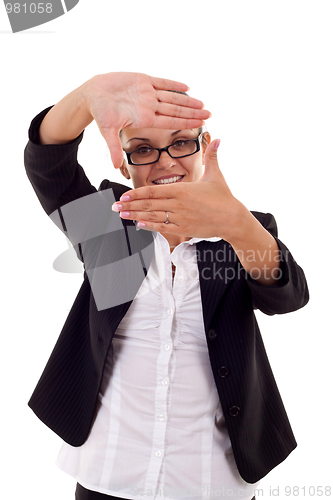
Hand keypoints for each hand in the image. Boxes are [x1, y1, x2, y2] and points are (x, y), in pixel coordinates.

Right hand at [86, 72, 211, 168]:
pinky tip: (187, 87)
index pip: (171, 121)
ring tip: (203, 103)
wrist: (92, 94)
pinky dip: (174, 84)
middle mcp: (150, 107)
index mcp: (145, 119)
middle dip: (193, 112)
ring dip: (188, 100)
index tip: (200, 124)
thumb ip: (113, 148)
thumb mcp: (107, 131)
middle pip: (176, 110)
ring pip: (173, 97)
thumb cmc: (100, 113)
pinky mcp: (143, 80)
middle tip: (210, 114)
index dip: (186, 122)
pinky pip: (162, 82)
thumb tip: (115, 166)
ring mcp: (148, 93)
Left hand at [111, 139, 244, 241]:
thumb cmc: (224, 197)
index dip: (136, 194)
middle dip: (129, 205)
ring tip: (122, 216)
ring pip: (153, 216)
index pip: (153, 191)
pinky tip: (139, 224)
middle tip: (115, 207)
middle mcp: (178, 204)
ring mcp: (180, 218)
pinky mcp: (184, 229)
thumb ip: (212, 156)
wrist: (232, 219)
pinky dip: (149, 226)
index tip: (124, 195)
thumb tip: (218, 138)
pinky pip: (163, 227)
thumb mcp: (216, 175)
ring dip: (135, 216)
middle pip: (148, 204)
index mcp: (182, 190)